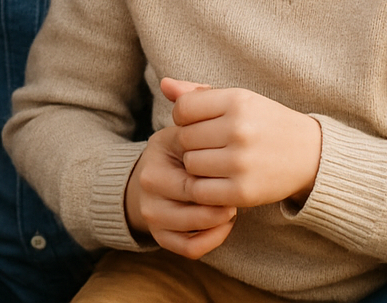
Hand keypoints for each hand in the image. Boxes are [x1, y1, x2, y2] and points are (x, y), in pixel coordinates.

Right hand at [124, 123, 237, 258]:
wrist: (149, 172)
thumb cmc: (174, 152)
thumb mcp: (180, 138)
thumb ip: (197, 139)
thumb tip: (227, 151)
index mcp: (152, 173)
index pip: (193, 185)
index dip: (219, 182)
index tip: (234, 174)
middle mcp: (147, 200)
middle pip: (196, 212)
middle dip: (223, 205)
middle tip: (238, 193)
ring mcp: (153, 220)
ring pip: (194, 233)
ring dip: (220, 223)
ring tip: (232, 206)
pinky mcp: (160, 237)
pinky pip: (190, 249)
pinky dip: (212, 240)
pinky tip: (224, 224)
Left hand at [162, 77, 321, 210]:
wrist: (312, 155)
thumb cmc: (265, 123)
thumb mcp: (238, 100)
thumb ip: (198, 94)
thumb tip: (164, 85)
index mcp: (237, 101)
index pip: (182, 109)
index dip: (185, 118)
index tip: (201, 124)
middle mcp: (239, 129)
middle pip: (184, 138)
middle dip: (192, 143)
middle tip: (211, 147)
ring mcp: (241, 161)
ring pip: (190, 164)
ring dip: (197, 166)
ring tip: (216, 163)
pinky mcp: (244, 191)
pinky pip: (201, 191)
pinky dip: (204, 188)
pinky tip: (218, 181)